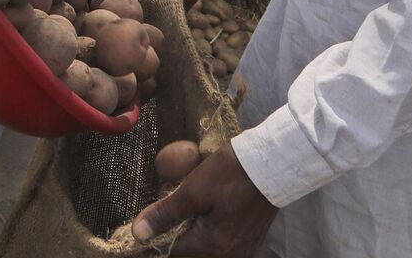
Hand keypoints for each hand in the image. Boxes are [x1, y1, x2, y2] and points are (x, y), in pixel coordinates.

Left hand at [133, 143, 277, 255]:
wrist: (273, 163)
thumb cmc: (231, 174)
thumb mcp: (193, 190)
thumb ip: (165, 214)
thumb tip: (139, 233)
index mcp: (212, 247)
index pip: (171, 254)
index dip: (152, 242)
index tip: (142, 229)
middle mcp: (229, 256)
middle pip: (188, 256)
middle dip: (171, 240)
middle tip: (158, 220)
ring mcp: (242, 251)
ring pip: (204, 253)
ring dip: (188, 239)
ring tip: (176, 219)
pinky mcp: (249, 242)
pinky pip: (219, 247)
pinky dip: (205, 237)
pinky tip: (199, 219)